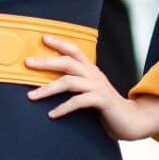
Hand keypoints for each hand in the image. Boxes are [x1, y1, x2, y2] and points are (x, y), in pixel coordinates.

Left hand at [25, 34, 158, 140]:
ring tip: (31, 96)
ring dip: (47, 89)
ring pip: (69, 82)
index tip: (43, 38)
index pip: (74, 50)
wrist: (131, 121)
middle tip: (27, 63)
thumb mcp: (90, 92)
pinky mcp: (102, 101)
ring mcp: (98, 87)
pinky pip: (78, 102)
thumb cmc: (106, 108)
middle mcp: (94, 75)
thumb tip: (50, 84)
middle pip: (67, 62)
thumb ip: (76, 85)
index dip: (59, 42)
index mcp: (91, 70)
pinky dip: (63, 108)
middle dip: (45, 62)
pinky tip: (52, 115)